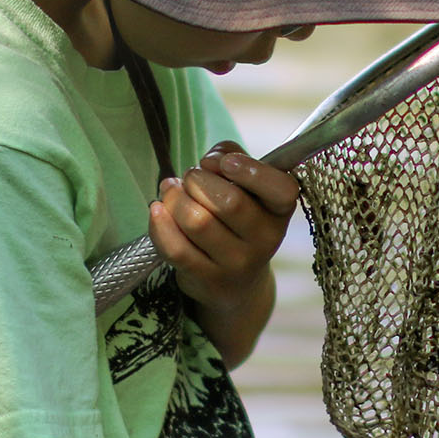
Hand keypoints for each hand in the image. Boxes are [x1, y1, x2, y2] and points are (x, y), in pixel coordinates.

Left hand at [148, 140, 296, 316]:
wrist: (235, 281)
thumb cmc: (238, 218)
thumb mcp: (246, 185)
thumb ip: (231, 156)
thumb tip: (211, 160)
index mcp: (280, 210)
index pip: (281, 189)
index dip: (251, 171)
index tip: (224, 163)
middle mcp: (266, 239)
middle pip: (229, 202)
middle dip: (197, 179)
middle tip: (190, 178)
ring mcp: (237, 263)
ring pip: (197, 221)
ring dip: (174, 198)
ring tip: (172, 192)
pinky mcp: (207, 278)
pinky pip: (176, 248)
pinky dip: (160, 223)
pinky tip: (157, 210)